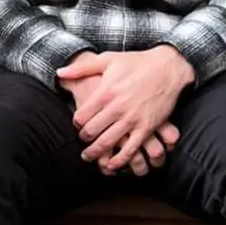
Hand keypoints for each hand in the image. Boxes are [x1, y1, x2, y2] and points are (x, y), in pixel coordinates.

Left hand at [57, 46, 193, 171]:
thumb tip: (59, 73)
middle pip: (92, 131)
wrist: (166, 68)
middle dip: (84, 140)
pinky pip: (131, 149)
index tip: (77, 125)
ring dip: (96, 153)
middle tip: (81, 143)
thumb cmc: (136, 62)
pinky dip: (120, 160)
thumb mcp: (107, 60)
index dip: (76, 123)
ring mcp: (132, 119)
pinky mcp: (146, 127)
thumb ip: (81, 68)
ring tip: (89, 157)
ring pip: (108, 143)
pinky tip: (113, 164)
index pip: (82, 116)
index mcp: (105, 92)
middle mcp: (117, 107)